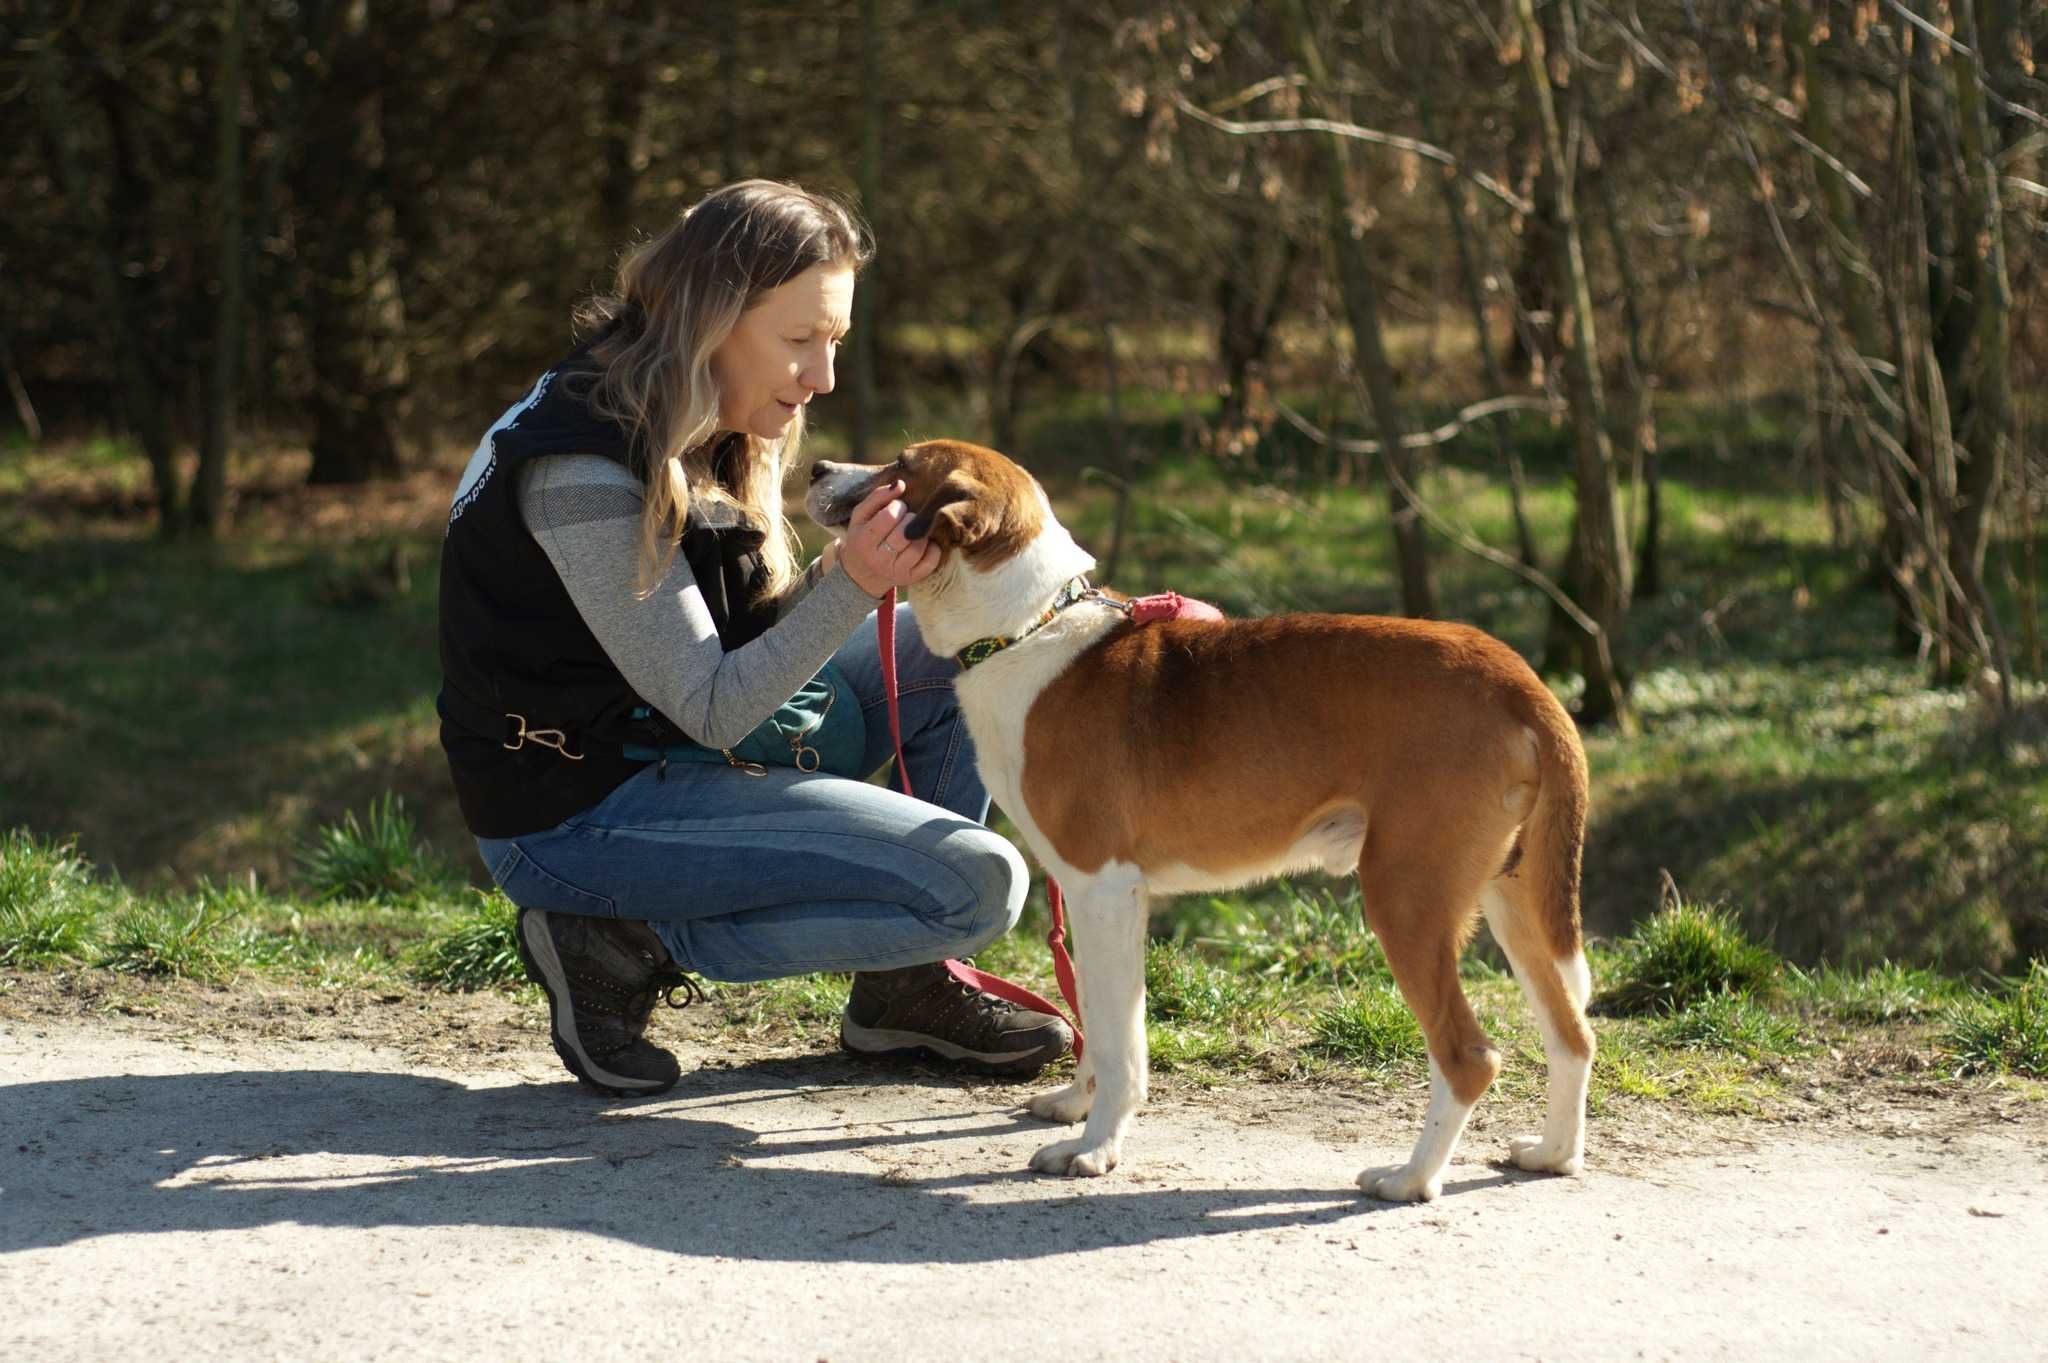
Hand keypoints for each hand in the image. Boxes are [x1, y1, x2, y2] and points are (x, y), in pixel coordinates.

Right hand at [838, 479, 939, 596]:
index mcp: (864, 541)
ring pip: (919, 546)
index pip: (889, 517)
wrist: (861, 574)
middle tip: (907, 518)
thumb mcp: (861, 516)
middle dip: (910, 519)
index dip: (898, 507)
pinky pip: (930, 561)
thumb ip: (877, 497)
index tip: (897, 507)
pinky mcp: (911, 579)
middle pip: (905, 532)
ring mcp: (896, 572)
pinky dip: (932, 549)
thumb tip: (900, 484)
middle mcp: (879, 560)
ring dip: (920, 533)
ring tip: (913, 530)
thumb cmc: (863, 537)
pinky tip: (923, 543)